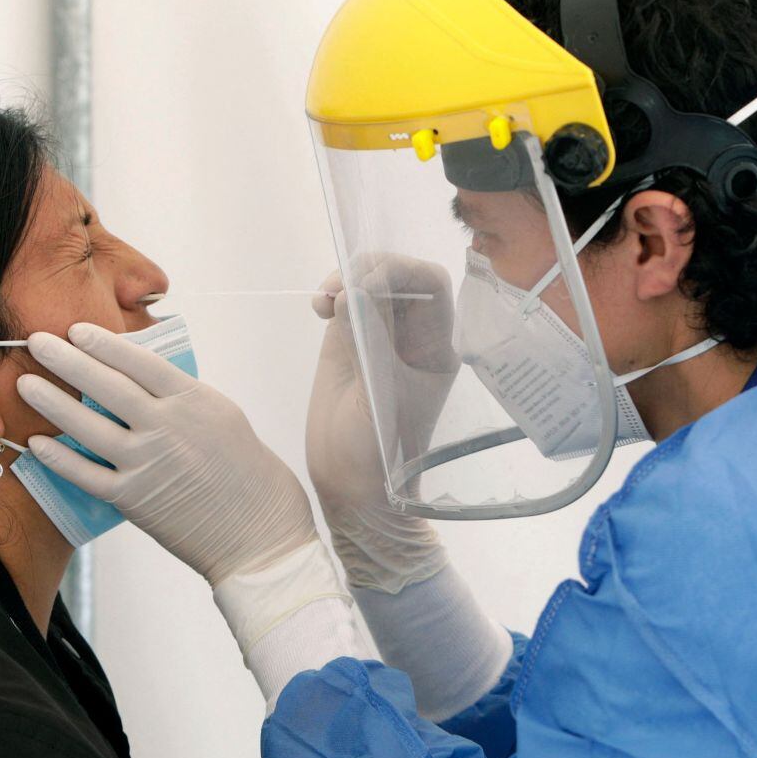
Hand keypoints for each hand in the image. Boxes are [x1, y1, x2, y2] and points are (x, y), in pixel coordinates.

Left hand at [17, 324, 317, 586]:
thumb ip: (184, 400)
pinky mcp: (134, 500)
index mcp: (195, 401)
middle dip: (67, 360)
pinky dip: (59, 459)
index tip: (78, 329)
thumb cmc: (253, 477)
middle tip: (37, 340)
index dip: (104, 343)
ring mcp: (147, 463)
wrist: (262, 537)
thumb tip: (144, 382)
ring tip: (26, 383)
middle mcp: (167, 426)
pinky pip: (86, 474)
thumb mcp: (225, 418)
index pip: (139, 361)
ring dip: (52, 402)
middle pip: (106, 385)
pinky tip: (38, 443)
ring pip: (87, 426)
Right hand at [307, 256, 459, 592]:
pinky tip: (318, 307)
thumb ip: (368, 341)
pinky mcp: (350, 341)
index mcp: (438, 347)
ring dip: (345, 278)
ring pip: (369, 282)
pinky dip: (331, 293)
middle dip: (368, 270)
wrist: (352, 487)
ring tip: (323, 301)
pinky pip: (345, 300)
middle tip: (337, 290)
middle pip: (399, 275)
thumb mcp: (378, 397)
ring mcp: (380, 336)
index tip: (364, 288)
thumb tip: (353, 290)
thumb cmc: (378, 454)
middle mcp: (413, 336)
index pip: (430, 285)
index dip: (399, 272)